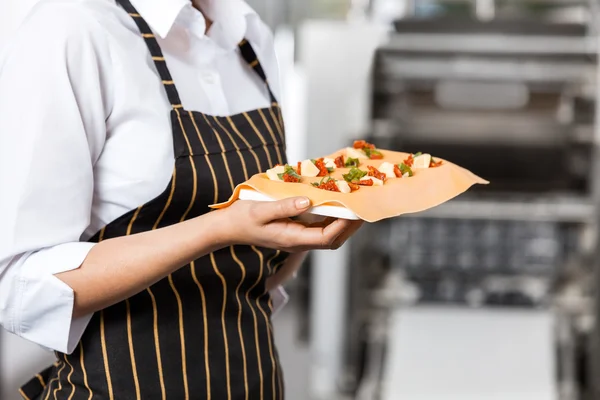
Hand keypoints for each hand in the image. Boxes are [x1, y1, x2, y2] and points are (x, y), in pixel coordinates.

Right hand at [219, 197, 363, 252]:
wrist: (228, 227)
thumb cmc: (242, 218)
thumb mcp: (260, 210)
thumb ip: (284, 206)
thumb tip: (308, 201)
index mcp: (292, 239)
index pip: (326, 238)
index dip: (344, 226)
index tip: (356, 211)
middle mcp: (298, 242)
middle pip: (333, 239)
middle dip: (350, 226)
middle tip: (364, 208)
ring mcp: (298, 237)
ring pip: (328, 234)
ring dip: (344, 223)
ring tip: (356, 205)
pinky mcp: (296, 231)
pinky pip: (320, 227)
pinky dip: (332, 218)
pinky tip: (337, 204)